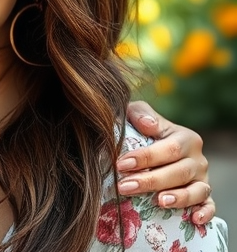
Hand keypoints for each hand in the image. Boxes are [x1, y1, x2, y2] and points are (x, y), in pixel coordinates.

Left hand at [119, 100, 214, 222]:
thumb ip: (141, 114)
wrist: (151, 143)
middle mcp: (197, 159)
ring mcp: (202, 179)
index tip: (122, 164)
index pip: (169, 149)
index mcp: (185, 138)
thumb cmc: (142, 128)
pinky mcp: (204, 197)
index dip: (145, 157)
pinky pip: (210, 206)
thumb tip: (148, 124)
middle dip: (151, 180)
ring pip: (196, 191)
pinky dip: (205, 213)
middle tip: (125, 186)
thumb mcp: (139, 114)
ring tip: (159, 202)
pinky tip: (194, 219)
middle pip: (178, 172)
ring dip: (178, 198)